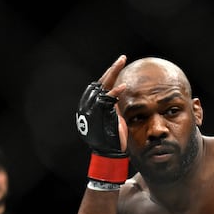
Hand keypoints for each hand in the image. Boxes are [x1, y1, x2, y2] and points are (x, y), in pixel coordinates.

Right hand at [76, 55, 129, 186]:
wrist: (109, 154)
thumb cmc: (113, 139)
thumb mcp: (113, 118)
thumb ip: (113, 107)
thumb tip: (120, 95)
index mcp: (92, 105)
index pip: (101, 85)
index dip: (110, 75)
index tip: (119, 65)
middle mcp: (90, 105)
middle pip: (101, 82)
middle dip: (112, 69)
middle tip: (122, 58)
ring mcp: (93, 109)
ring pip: (102, 86)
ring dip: (113, 73)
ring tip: (121, 62)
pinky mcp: (100, 115)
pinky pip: (107, 100)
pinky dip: (115, 92)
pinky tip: (124, 86)